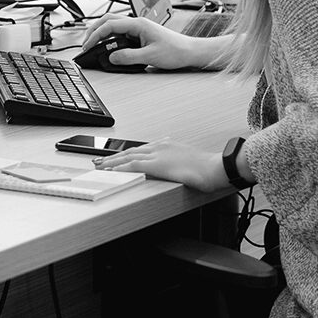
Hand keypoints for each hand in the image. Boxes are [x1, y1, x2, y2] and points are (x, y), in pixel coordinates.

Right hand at [80, 14, 220, 70]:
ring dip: (101, 33)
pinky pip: (120, 33)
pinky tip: (108, 47)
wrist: (191, 52)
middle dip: (94, 30)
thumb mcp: (150, 57)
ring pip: (114, 25)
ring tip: (93, 44)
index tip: (88, 46)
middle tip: (85, 43)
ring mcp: (139, 28)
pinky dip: (110, 38)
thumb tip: (111, 57)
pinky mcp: (141, 35)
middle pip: (108, 20)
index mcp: (138, 24)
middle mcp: (137, 23)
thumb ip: (128, 57)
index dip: (95, 35)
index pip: (109, 25)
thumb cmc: (176, 51)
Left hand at [95, 140, 230, 192]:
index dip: (126, 154)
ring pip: (128, 157)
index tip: (115, 157)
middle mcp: (159, 147)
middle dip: (114, 157)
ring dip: (112, 162)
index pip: (140, 149)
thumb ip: (180, 161)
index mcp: (167, 145)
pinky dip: (120, 168)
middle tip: (100, 161)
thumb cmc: (209, 168)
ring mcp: (158, 155)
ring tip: (99, 166)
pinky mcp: (158, 165)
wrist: (217, 167)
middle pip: (130, 151)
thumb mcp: (190, 160)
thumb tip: (178, 166)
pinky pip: (133, 166)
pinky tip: (112, 171)